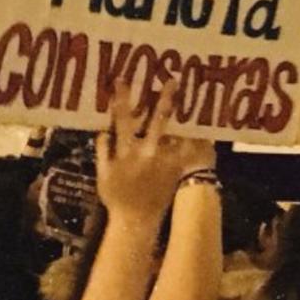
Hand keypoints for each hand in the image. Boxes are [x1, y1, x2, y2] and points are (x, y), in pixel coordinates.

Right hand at [95, 63, 202, 229]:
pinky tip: (196, 123)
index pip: (122, 119)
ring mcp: (163, 159)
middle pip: (157, 119)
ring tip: (189, 97)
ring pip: (174, 130)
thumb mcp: (103, 175)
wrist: (137, 218)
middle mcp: (146, 151)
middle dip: (164, 99)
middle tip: (172, 80)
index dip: (122, 99)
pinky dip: (189, 134)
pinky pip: (184, 145)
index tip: (123, 80)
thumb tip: (103, 132)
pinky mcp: (175, 166)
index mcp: (125, 151)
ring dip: (180, 114)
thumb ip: (103, 153)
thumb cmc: (116, 197)